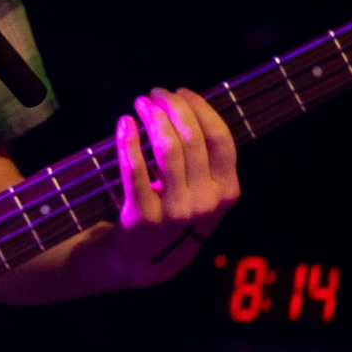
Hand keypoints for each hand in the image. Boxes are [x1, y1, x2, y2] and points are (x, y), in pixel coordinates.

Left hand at [109, 87, 240, 286]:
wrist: (149, 259)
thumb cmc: (178, 212)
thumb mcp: (206, 192)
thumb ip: (206, 158)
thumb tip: (190, 106)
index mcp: (227, 190)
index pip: (220, 139)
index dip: (200, 109)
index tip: (182, 92)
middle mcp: (206, 200)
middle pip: (192, 139)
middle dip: (172, 107)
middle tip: (155, 94)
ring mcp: (176, 210)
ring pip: (166, 150)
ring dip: (152, 119)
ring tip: (140, 104)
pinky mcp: (144, 215)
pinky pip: (134, 170)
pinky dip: (128, 142)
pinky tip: (124, 124)